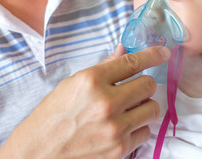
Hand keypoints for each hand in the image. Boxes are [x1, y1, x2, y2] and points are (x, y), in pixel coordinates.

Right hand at [0, 45, 170, 158]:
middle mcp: (106, 102)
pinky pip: (146, 132)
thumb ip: (103, 68)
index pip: (133, 62)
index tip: (164, 53)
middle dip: (144, 84)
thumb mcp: (72, 84)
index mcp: (92, 81)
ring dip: (144, 106)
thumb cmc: (52, 116)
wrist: (37, 152)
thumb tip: (123, 51)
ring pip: (153, 108)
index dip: (153, 54)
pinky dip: (138, 127)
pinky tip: (123, 127)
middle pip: (149, 85)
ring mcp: (115, 128)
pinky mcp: (120, 149)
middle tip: (134, 88)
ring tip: (128, 109)